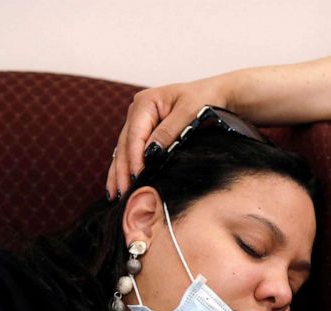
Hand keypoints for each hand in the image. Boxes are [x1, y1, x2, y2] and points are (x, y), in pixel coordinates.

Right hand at [106, 77, 229, 198]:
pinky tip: (119, 184)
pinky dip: (126, 168)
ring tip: (115, 195)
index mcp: (145, 102)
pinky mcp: (145, 132)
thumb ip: (169, 130)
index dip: (134, 157)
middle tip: (121, 193)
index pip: (135, 134)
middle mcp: (137, 111)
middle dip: (122, 170)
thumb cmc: (205, 99)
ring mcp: (139, 122)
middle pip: (125, 144)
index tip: (137, 177)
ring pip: (124, 150)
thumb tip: (151, 151)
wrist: (216, 95)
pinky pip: (131, 152)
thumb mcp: (190, 111)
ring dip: (119, 172)